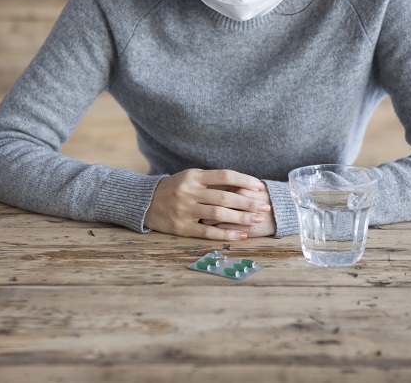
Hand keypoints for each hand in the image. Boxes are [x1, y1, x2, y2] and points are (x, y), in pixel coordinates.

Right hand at [144, 169, 270, 239]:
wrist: (145, 202)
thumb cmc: (175, 189)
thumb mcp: (190, 179)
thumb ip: (213, 182)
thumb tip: (244, 184)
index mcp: (193, 176)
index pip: (224, 176)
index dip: (244, 180)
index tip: (259, 186)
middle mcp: (189, 192)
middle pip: (224, 197)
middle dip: (248, 202)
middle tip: (265, 206)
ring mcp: (185, 210)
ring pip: (218, 214)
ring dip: (241, 218)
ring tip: (257, 220)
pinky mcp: (182, 227)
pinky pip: (208, 232)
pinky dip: (226, 233)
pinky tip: (241, 235)